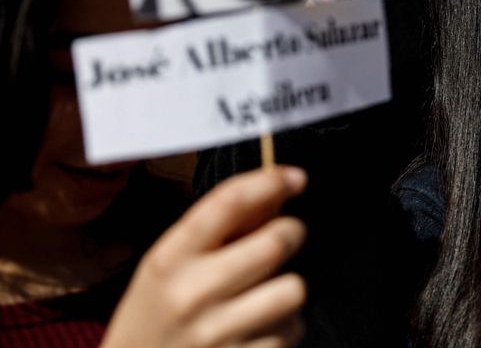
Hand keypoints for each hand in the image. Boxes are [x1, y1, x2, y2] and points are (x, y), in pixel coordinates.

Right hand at [101, 166, 308, 347]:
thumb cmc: (157, 317)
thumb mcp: (169, 267)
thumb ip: (218, 229)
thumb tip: (276, 194)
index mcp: (169, 259)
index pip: (228, 203)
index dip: (270, 182)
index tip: (295, 178)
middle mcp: (192, 295)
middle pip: (276, 242)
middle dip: (291, 232)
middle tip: (285, 237)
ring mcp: (216, 334)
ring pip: (293, 288)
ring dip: (287, 286)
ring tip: (265, 293)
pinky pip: (291, 329)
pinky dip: (284, 326)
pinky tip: (257, 330)